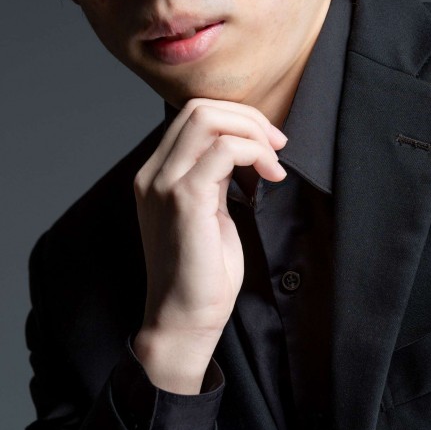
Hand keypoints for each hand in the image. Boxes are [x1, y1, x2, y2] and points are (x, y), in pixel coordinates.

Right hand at [133, 98, 286, 390]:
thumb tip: (240, 151)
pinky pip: (223, 150)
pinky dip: (254, 152)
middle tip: (278, 146)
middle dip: (247, 118)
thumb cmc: (201, 277)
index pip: (191, 116)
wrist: (182, 321)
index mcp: (155, 176)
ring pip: (207, 119)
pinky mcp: (184, 199)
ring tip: (274, 161)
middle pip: (198, 108)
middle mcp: (152, 174)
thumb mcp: (209, 215)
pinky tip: (271, 176)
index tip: (268, 144)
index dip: (236, 119)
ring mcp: (163, 184)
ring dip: (252, 132)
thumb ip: (215, 179)